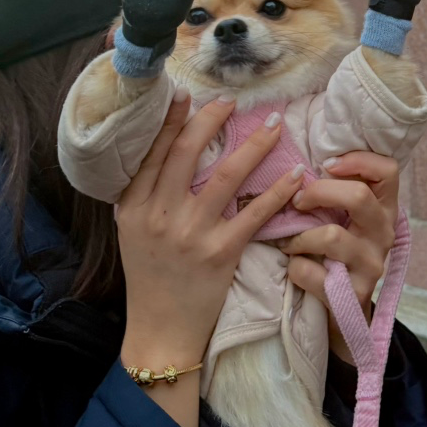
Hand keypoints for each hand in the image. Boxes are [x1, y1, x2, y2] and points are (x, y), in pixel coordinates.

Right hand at [116, 93, 304, 426]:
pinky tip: (295, 175)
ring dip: (254, 146)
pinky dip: (277, 192)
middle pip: (186, 153)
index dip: (172, 120)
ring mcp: (191, 234)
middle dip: (211, 120)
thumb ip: (143, 195)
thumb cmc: (149, 278)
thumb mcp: (131, 232)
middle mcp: (160, 215)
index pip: (153, 152)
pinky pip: (254, 214)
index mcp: (134, 206)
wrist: (159, 332)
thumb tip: (159, 152)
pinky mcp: (220, 254)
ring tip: (274, 124)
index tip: (190, 94)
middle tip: (233, 100)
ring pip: (226, 176)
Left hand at [280, 152, 400, 361]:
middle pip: (359, 197)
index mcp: (384, 208)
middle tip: (297, 202)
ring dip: (300, 237)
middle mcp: (384, 233)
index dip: (358, 160)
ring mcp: (372, 264)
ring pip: (332, 236)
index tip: (327, 165)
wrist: (343, 309)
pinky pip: (312, 272)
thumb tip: (299, 161)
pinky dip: (295, 268)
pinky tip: (295, 268)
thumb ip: (334, 190)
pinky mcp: (353, 293)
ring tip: (289, 242)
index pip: (388, 170)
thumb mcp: (344, 217)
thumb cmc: (335, 250)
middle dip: (318, 193)